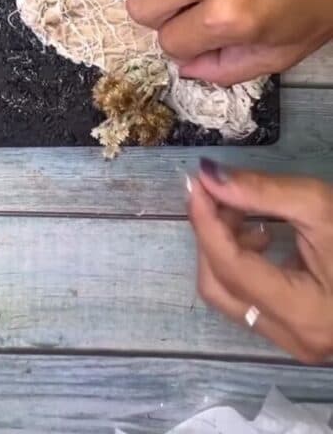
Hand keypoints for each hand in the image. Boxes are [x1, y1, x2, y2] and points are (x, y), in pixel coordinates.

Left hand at [189, 161, 332, 362]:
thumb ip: (261, 191)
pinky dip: (244, 264)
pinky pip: (252, 301)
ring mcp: (298, 342)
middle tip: (220, 193)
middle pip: (219, 287)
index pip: (229, 266)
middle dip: (211, 235)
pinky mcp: (301, 332)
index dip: (205, 220)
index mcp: (304, 314)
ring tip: (247, 211)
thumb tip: (207, 174)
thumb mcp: (321, 207)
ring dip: (226, 248)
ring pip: (232, 297)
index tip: (196, 181)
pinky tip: (264, 235)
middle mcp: (295, 338)